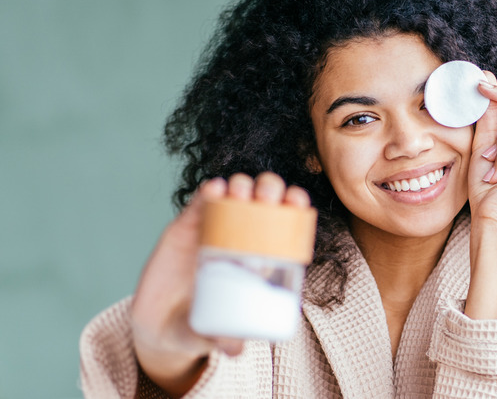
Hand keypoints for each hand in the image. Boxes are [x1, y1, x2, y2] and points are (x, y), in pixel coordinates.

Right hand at [131, 172, 309, 396]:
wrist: (158, 325)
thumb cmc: (199, 328)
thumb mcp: (212, 336)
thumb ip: (222, 340)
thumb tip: (236, 350)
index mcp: (260, 259)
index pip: (284, 225)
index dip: (294, 207)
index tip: (298, 201)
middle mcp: (241, 239)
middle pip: (263, 201)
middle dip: (270, 189)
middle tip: (267, 197)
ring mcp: (213, 230)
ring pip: (234, 195)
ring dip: (241, 186)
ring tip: (240, 193)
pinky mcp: (186, 227)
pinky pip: (200, 203)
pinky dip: (208, 193)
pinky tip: (214, 189)